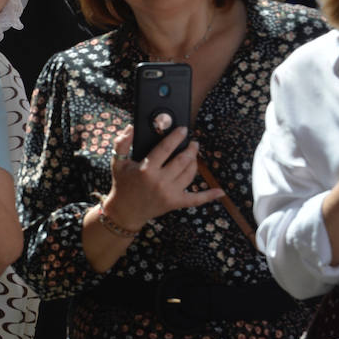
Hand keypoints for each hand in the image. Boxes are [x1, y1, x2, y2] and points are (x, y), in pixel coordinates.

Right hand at [101, 125, 218, 230]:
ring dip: (195, 162)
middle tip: (193, 142)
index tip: (183, 129)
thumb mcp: (117, 162)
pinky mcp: (175, 203)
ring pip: (190, 174)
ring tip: (194, 155)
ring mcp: (170, 193)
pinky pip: (196, 199)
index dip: (176, 137)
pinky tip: (220, 192)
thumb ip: (122, 143)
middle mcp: (160, 181)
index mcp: (146, 169)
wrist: (125, 211)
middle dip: (191, 148)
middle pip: (182, 160)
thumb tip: (131, 128)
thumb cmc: (122, 184)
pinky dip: (209, 196)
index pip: (165, 148)